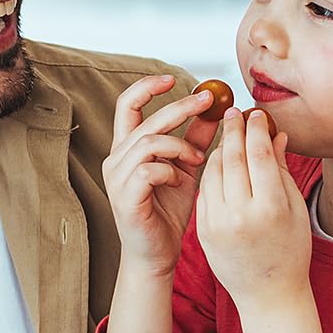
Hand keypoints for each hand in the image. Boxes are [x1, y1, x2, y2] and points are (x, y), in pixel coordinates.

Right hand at [100, 76, 218, 278]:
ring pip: (148, 142)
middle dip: (180, 107)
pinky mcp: (125, 197)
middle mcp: (117, 159)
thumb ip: (195, 140)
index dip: (147, 87)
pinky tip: (180, 182)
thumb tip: (215, 111)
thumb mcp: (186, 169)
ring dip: (179, 145)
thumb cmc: (167, 212)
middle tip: (209, 101)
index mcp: (128, 148)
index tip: (173, 78)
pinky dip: (169, 170)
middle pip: (145, 119)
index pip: (128, 104)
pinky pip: (148, 170)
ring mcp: (118, 178)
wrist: (157, 254)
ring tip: (198, 159)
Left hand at [195, 109, 310, 315]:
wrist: (268, 295)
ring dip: (220, 148)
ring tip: (228, 136)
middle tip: (234, 113)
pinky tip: (219, 162)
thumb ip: (282, 171)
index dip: (256, 128)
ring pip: (213, 171)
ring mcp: (218, 223)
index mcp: (270, 208)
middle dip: (233, 130)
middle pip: (232, 157)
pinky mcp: (203, 230)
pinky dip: (211, 171)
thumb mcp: (294, 211)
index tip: (256, 113)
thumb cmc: (290, 252)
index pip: (258, 154)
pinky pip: (204, 190)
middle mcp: (241, 215)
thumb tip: (276, 135)